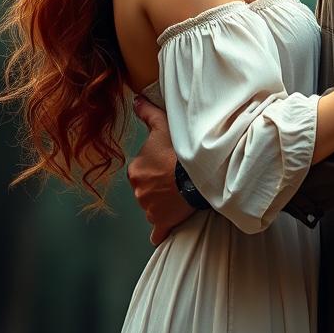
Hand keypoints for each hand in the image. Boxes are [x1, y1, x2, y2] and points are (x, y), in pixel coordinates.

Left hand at [128, 95, 195, 245]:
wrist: (198, 176)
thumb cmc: (180, 151)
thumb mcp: (163, 126)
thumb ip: (147, 113)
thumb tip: (136, 100)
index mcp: (135, 170)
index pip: (141, 169)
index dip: (154, 165)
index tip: (168, 163)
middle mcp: (138, 191)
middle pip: (146, 188)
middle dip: (157, 184)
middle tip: (176, 177)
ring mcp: (149, 209)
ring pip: (153, 206)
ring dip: (162, 202)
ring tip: (180, 193)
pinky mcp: (162, 222)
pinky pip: (157, 231)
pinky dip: (159, 232)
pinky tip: (162, 233)